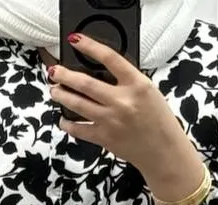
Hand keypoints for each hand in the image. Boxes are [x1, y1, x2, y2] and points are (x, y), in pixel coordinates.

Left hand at [48, 33, 207, 201]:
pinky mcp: (104, 137)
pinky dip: (68, 124)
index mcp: (137, 84)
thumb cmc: (158, 120)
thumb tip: (102, 71)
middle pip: (86, 83)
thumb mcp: (148, 91)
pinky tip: (63, 119)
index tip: (76, 40)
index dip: (89, 46)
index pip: (110, 58)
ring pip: (78, 104)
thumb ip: (127, 80)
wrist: (163, 151)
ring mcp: (111, 120)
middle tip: (54, 72)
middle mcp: (122, 101)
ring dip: (62, 96)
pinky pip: (79, 129)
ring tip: (54, 90)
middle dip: (65, 76)